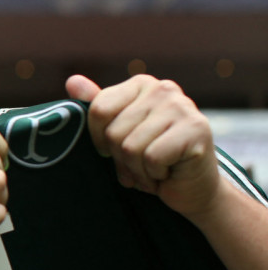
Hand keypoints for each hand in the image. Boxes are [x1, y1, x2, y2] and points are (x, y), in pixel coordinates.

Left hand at [66, 74, 218, 218]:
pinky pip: (152, 159)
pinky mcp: (197, 130)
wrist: (192, 188)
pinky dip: (154, 175)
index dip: (99, 139)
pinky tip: (167, 173)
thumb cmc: (150, 160)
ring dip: (138, 171)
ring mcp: (183, 107)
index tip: (114, 150)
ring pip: (131, 148)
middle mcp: (164, 89)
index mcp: (141, 84)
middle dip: (121, 159)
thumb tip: (72, 81)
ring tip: (153, 171)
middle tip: (139, 165)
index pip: (98, 110)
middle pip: (114, 132)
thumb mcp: (118, 133)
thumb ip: (97, 107)